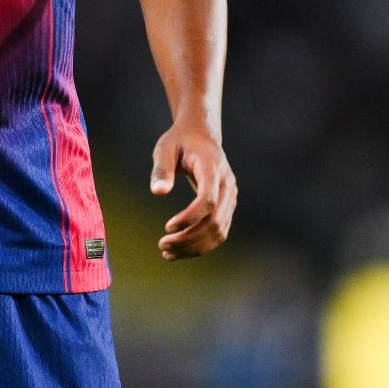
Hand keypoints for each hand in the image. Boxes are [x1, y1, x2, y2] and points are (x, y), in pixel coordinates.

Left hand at [149, 120, 235, 259]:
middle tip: (162, 246)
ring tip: (167, 253)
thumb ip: (162, 169)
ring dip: (195, 246)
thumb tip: (158, 192)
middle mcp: (227, 184)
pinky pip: (218, 231)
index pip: (208, 200)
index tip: (168, 227)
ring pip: (219, 231)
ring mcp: (230, 197)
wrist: (201, 135)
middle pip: (215, 221)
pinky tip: (179, 249)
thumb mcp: (165, 148)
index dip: (189, 217)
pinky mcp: (227, 206)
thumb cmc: (180, 141)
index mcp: (213, 168)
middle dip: (189, 238)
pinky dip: (201, 244)